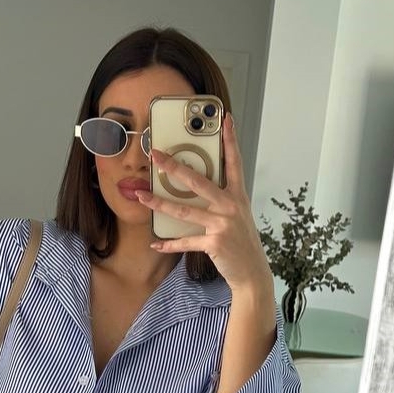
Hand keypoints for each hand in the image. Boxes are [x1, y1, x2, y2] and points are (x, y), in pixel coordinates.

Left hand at [135, 114, 272, 292]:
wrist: (252, 272)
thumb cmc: (242, 242)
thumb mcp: (238, 216)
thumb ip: (221, 200)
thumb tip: (196, 187)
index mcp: (237, 196)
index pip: (234, 162)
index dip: (230, 140)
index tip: (225, 119)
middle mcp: (230, 206)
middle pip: (197, 181)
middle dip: (173, 167)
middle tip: (156, 155)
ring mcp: (222, 225)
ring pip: (184, 210)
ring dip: (159, 204)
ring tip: (141, 196)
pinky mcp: (214, 243)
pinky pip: (185, 241)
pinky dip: (168, 244)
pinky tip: (155, 243)